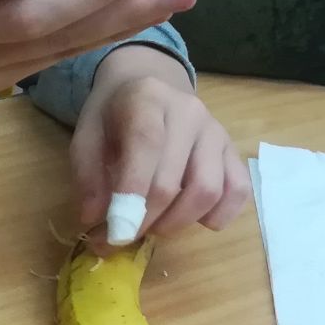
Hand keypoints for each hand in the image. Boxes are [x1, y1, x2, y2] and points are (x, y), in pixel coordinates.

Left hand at [69, 46, 250, 239]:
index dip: (131, 195)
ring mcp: (216, 131)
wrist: (147, 87)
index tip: (114, 232)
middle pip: (172, 181)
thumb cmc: (113, 117)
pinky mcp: (233, 150)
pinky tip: (194, 221)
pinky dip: (218, 215)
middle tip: (122, 237)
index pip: (146, 146)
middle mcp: (188, 112)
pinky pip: (238, 190)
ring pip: (208, 191)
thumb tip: (94, 219)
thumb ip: (86, 176)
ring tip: (154, 227)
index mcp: (147, 99)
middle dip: (144, 221)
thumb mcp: (86, 136)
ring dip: (177, 223)